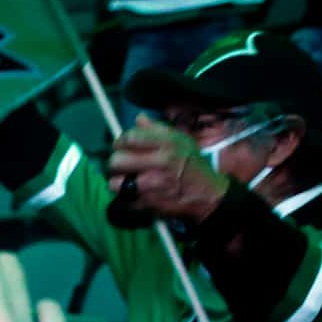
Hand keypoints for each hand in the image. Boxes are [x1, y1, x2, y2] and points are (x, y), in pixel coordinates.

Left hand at [104, 118, 227, 223]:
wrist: (206, 193)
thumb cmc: (191, 163)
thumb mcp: (180, 140)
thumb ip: (157, 129)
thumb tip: (138, 118)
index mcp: (167, 143)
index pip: (130, 138)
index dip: (120, 141)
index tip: (121, 145)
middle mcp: (159, 162)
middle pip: (117, 160)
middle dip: (115, 162)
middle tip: (120, 164)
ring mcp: (152, 185)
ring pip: (115, 183)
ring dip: (117, 182)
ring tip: (125, 179)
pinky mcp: (148, 203)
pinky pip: (124, 199)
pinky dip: (125, 196)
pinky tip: (134, 192)